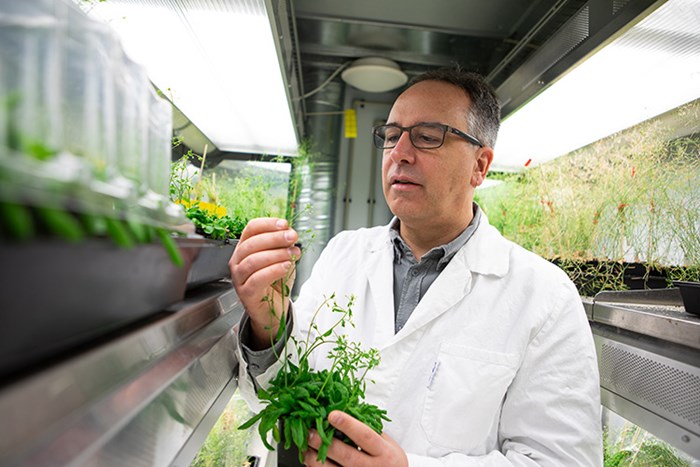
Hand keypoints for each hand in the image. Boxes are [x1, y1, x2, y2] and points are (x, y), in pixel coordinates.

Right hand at [228, 218, 300, 349]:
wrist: (274, 310)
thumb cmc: (276, 283)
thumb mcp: (282, 259)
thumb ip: (284, 247)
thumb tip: (290, 234)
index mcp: (245, 248)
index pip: (251, 229)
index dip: (267, 224)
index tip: (285, 224)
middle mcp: (237, 261)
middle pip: (252, 243)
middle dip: (274, 238)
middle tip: (292, 237)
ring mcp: (239, 278)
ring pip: (253, 261)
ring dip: (276, 254)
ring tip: (292, 254)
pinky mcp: (245, 293)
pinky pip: (257, 279)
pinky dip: (273, 270)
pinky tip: (285, 267)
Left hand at [305, 411, 406, 466]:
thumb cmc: (390, 460)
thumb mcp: (387, 443)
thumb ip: (369, 429)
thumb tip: (345, 410)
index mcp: (383, 452)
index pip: (364, 436)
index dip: (348, 425)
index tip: (332, 415)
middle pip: (346, 455)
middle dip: (325, 443)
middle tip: (310, 432)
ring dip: (316, 459)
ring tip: (305, 447)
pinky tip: (311, 460)